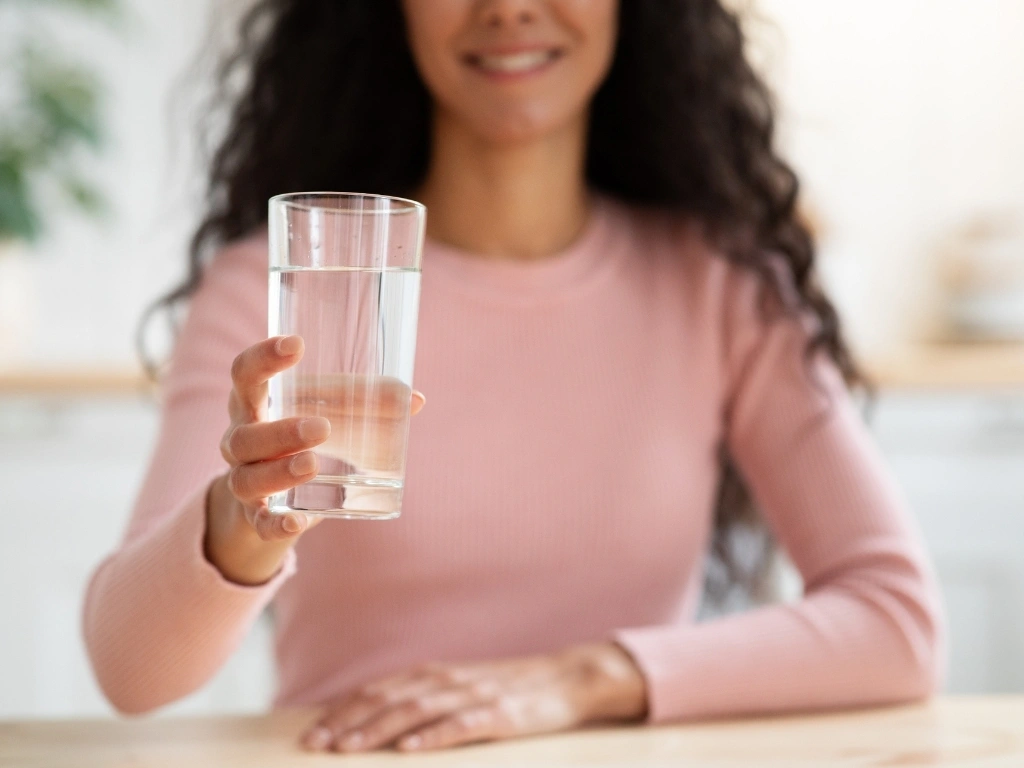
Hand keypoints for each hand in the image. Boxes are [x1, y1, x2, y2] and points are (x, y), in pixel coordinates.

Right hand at [205, 335, 425, 584]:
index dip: (263, 357)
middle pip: (245, 434)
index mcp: (254, 404)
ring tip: (314, 465)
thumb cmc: (301, 438)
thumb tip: (414, 399)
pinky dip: (277, 525)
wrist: (270, 498)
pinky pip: (261, 524)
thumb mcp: (329, 415)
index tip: (297, 345)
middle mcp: (240, 441)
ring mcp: (244, 481)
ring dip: (279, 472)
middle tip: (323, 428)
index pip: (244, 374)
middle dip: (281, 431)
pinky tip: (297, 523)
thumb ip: (366, 404)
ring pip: (247, 479)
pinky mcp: (258, 517)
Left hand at [300, 642, 647, 752]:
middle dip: (347, 723)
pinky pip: (461, 726)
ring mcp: (473, 696)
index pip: (378, 690)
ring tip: (348, 749)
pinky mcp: (499, 714)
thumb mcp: (460, 687)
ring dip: (378, 730)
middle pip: (388, 699)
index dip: (343, 710)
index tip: (312, 733)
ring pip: (416, 711)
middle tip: (314, 745)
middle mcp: (448, 680)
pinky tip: (409, 750)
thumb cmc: (508, 688)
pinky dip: (432, 737)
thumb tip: (377, 717)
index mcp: (435, 674)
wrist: (565, 678)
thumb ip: (424, 697)